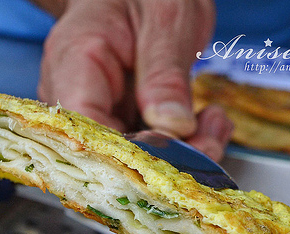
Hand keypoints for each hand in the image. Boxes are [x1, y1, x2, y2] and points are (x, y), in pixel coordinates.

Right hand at [38, 0, 232, 160]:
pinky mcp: (124, 119)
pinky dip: (186, 141)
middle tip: (210, 142)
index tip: (173, 159)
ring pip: (135, 155)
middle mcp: (78, 94)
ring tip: (214, 125)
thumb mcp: (166, 17)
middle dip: (166, 158)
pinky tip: (208, 123)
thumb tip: (172, 127)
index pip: (84, 129)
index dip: (126, 156)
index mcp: (75, 63)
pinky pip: (151, 144)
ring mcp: (101, 110)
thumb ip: (165, 73)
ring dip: (183, 151)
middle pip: (110, 150)